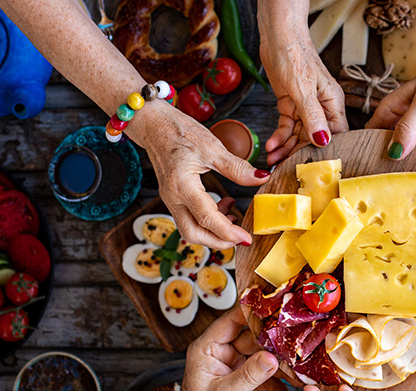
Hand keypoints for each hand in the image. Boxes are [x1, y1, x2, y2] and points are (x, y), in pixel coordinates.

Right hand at [132, 103, 269, 248]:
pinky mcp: (172, 197)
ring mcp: (170, 199)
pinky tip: (223, 206)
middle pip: (193, 234)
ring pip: (190, 229)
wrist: (153, 124)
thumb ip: (237, 168)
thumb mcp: (213, 147)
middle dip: (218, 241)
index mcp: (182, 184)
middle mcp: (173, 197)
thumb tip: (261, 178)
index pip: (206, 219)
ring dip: (213, 232)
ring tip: (234, 218)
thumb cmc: (179, 131)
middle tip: (240, 238)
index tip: (246, 239)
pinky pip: (189, 218)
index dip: (228, 233)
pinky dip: (207, 221)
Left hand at [173, 308, 290, 390]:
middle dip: (275, 344)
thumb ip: (249, 375)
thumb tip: (271, 358)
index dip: (253, 313)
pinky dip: (277, 384)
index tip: (276, 310)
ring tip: (297, 375)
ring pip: (264, 356)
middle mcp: (223, 352)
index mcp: (209, 348)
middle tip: (296, 346)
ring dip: (280, 367)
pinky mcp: (247, 377)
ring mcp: (236, 364)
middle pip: (254, 338)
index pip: (232, 320)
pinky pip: (266, 374)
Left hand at [260, 34, 347, 165]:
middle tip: (286, 165)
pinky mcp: (291, 105)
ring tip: (273, 158)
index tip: (313, 163)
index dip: (326, 150)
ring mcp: (305, 107)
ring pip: (298, 135)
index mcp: (332, 102)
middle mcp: (321, 107)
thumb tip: (322, 140)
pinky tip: (271, 144)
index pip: (336, 134)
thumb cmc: (294, 53)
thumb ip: (312, 115)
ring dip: (286, 147)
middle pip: (314, 138)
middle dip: (299, 152)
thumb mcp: (302, 87)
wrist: (276, 36)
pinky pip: (287, 127)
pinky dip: (279, 137)